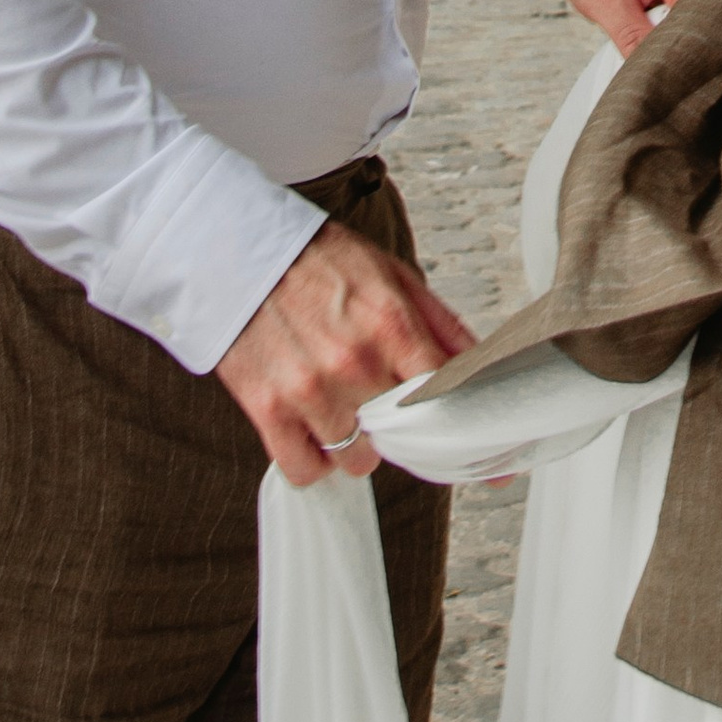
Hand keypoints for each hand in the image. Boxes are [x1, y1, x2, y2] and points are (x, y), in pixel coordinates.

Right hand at [216, 221, 474, 485]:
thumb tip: (485, 366)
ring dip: (356, 445)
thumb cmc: (319, 263)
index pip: (447, 395)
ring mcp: (310, 389)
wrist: (236, 251)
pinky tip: (312, 432)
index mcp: (391, 322)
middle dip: (401, 426)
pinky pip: (305, 470)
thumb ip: (441, 324)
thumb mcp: (392, 275)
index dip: (465, 425)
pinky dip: (313, 462)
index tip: (483, 453)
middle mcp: (354, 361)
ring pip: (357, 460)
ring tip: (342, 407)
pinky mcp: (268, 410)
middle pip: (404, 434)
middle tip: (385, 404)